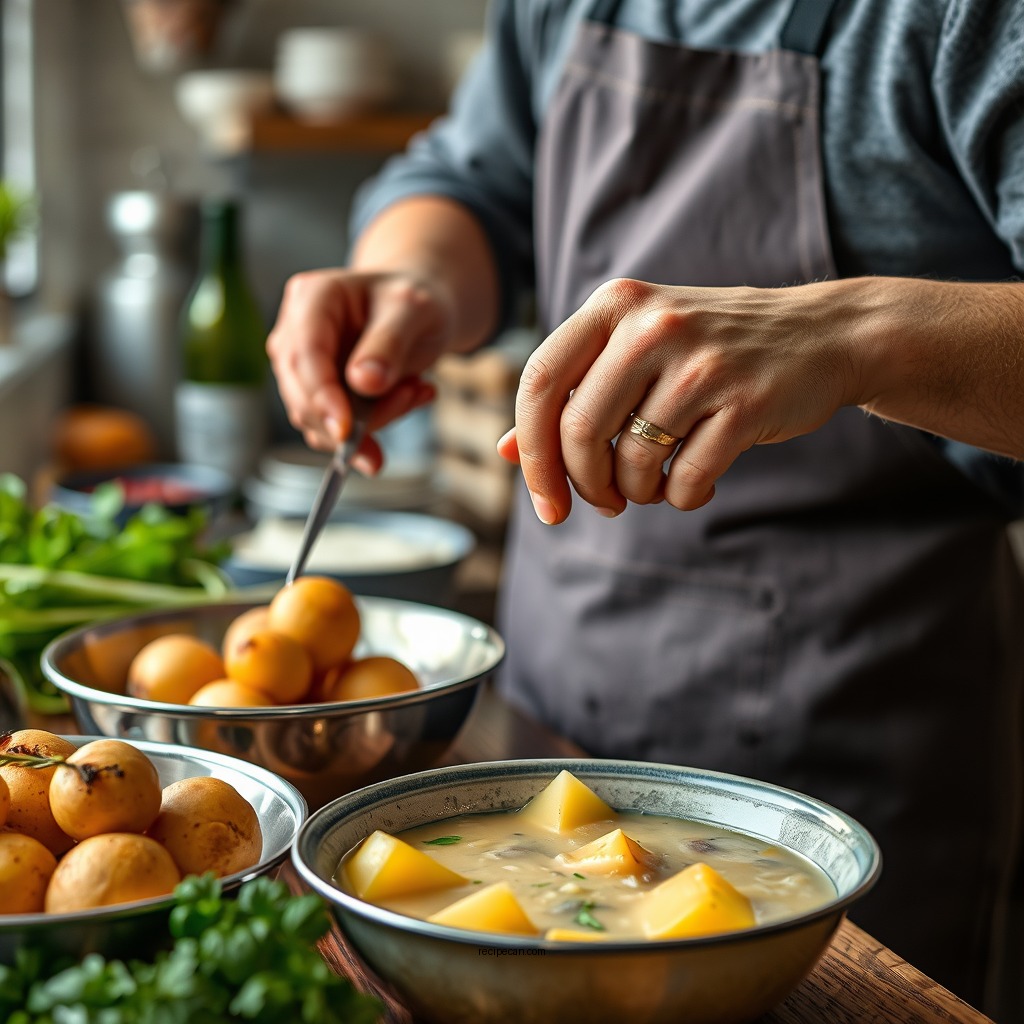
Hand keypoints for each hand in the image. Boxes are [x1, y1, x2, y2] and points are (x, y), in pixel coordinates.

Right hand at [266, 268, 448, 464]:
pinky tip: (408, 399)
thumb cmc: (413, 303)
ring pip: (317, 418)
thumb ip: (389, 343)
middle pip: (302, 393)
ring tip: (416, 390)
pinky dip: (373, 425)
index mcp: (313, 297)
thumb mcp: (414, 310)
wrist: (418, 313)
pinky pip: (334, 427)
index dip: (322, 396)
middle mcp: (296, 331)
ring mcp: (302, 365)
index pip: (305, 354)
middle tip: (410, 397)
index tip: (348, 430)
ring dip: (373, 419)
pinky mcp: (315, 394)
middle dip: (355, 415)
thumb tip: (364, 384)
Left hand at [498, 278, 860, 523]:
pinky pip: (686, 479)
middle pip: (580, 431)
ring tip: (652, 485)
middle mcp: (653, 325)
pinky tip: (692, 485)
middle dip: (583, 485)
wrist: (820, 335)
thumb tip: (505, 450)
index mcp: (616, 304)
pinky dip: (680, 498)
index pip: (540, 382)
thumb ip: (571, 393)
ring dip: (635, 493)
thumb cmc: (708, 350)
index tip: (544, 501)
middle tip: (603, 500)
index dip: (531, 452)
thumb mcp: (633, 350)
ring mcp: (703, 362)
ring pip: (633, 461)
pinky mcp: (747, 402)